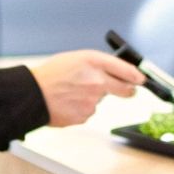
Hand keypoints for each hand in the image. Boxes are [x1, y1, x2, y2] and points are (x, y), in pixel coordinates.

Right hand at [29, 50, 144, 126]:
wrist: (33, 94)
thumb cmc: (50, 75)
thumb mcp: (75, 59)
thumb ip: (96, 65)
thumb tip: (112, 72)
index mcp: (94, 62)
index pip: (126, 69)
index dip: (137, 75)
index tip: (141, 79)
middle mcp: (97, 80)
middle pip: (125, 89)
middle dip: (128, 90)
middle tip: (129, 91)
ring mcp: (93, 100)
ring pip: (101, 100)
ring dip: (92, 97)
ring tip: (71, 92)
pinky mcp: (86, 115)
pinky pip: (88, 111)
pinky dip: (81, 108)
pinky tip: (68, 102)